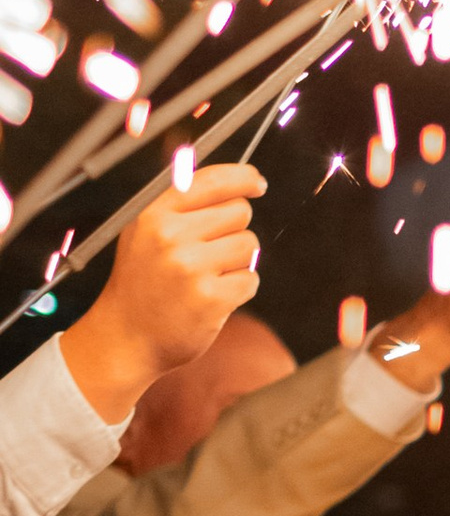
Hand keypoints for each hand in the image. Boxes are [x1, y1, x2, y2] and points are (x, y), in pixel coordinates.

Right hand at [61, 166, 263, 423]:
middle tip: (209, 253)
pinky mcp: (210, 298)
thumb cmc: (142, 282)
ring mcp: (190, 267)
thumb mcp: (145, 232)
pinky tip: (212, 298)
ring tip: (206, 277)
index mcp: (153, 214)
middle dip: (233, 230)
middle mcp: (169, 235)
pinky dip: (239, 289)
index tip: (257, 183)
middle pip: (239, 211)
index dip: (243, 178)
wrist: (125, 338)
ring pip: (249, 244)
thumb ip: (180, 202)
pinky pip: (250, 279)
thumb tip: (229, 177)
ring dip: (237, 262)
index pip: (212, 180)